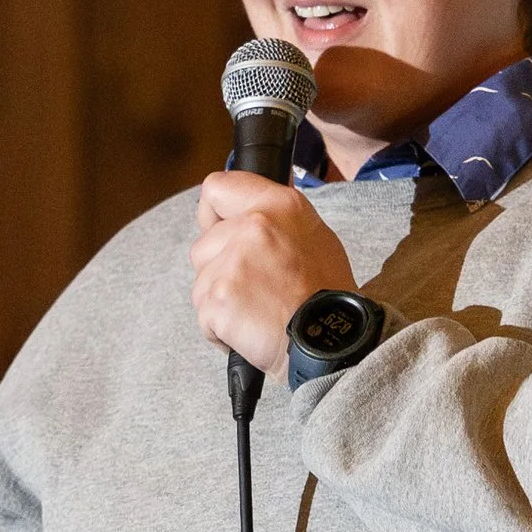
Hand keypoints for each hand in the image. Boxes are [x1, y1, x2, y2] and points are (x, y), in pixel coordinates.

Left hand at [189, 172, 353, 377]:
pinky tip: (251, 331)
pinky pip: (203, 315)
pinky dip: (220, 329)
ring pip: (200, 282)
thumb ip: (277, 218)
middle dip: (219, 270)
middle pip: (203, 245)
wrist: (330, 343)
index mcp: (276, 206)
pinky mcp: (217, 299)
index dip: (212, 213)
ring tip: (256, 313)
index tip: (217, 229)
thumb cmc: (327, 295)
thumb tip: (253, 206)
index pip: (217, 187)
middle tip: (255, 289)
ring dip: (220, 301)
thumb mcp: (316, 237)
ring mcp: (230, 264)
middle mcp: (250, 227)